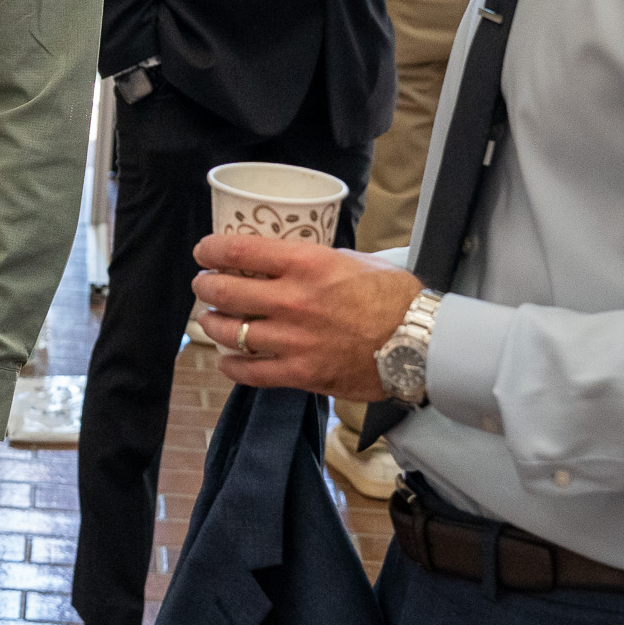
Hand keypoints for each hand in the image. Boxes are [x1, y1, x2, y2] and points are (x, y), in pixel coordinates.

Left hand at [190, 232, 422, 402]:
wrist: (420, 344)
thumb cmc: (392, 296)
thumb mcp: (350, 259)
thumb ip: (312, 259)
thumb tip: (286, 259)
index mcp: (305, 264)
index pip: (239, 251)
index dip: (211, 250)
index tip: (203, 253)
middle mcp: (292, 300)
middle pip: (225, 292)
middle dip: (207, 288)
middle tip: (205, 287)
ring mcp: (293, 340)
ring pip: (230, 332)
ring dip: (213, 325)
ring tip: (211, 321)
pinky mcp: (301, 373)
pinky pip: (251, 373)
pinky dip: (231, 366)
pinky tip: (226, 360)